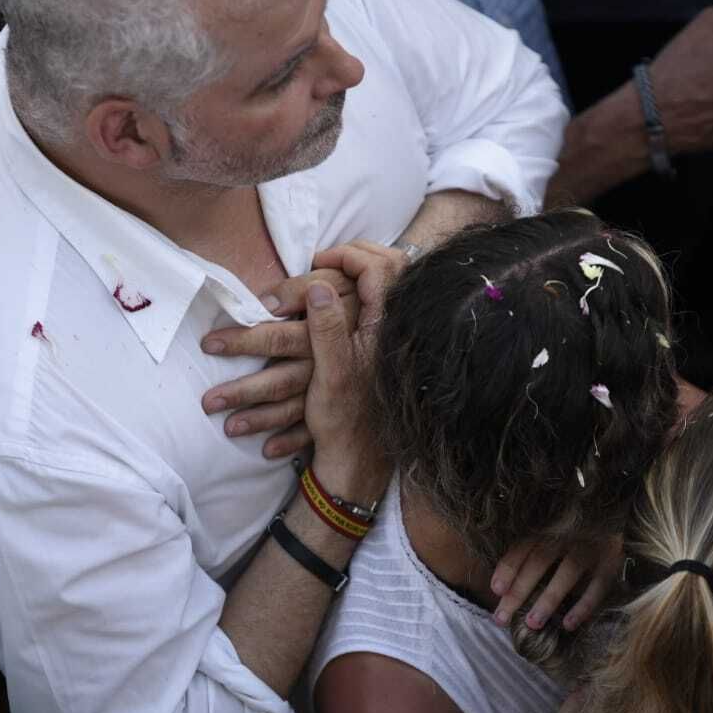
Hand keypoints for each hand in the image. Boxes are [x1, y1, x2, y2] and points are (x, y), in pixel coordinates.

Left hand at [201, 269, 357, 459]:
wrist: (401, 408)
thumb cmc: (373, 355)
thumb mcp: (356, 328)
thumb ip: (332, 314)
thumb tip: (315, 288)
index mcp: (325, 347)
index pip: (281, 339)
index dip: (248, 338)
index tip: (213, 342)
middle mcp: (323, 373)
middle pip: (277, 380)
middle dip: (241, 389)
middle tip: (206, 400)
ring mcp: (329, 400)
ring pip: (286, 410)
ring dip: (256, 420)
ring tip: (226, 427)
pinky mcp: (338, 419)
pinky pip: (308, 435)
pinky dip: (287, 442)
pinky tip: (265, 449)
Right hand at [302, 243, 404, 491]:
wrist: (358, 457)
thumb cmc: (343, 418)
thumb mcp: (330, 373)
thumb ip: (326, 327)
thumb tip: (320, 285)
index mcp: (386, 328)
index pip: (379, 267)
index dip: (348, 255)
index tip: (317, 261)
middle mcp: (395, 328)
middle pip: (390, 267)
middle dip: (356, 255)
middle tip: (325, 260)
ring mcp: (391, 338)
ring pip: (387, 285)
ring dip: (360, 270)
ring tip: (332, 268)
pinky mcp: (383, 350)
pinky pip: (380, 304)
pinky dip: (362, 290)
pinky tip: (342, 294)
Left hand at [491, 535, 623, 631]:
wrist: (622, 519)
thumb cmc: (579, 536)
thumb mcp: (554, 537)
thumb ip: (533, 554)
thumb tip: (503, 588)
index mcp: (550, 528)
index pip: (523, 547)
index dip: (507, 567)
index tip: (495, 590)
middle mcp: (568, 535)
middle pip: (538, 562)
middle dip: (518, 591)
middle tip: (501, 619)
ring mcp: (591, 547)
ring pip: (566, 573)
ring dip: (547, 600)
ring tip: (532, 624)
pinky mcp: (612, 561)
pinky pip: (597, 586)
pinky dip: (583, 606)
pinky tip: (568, 625)